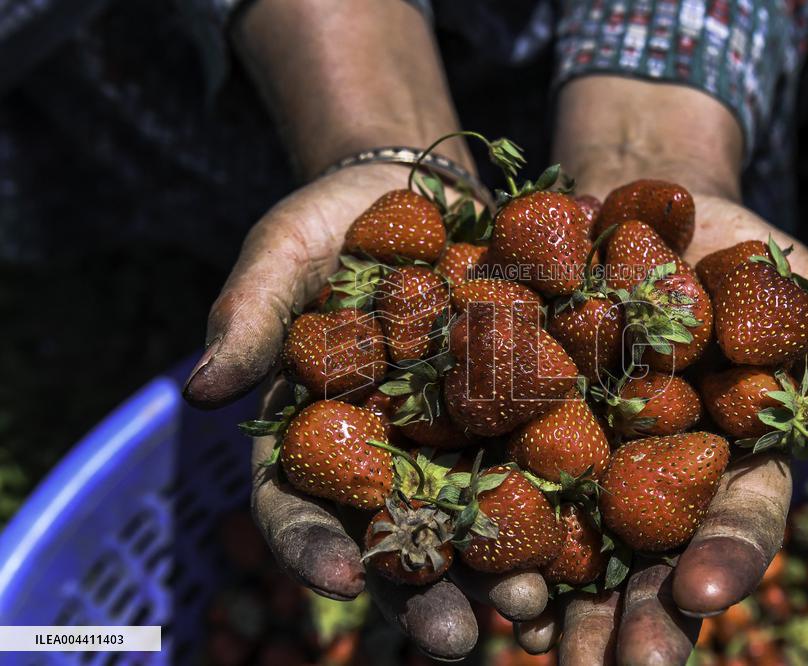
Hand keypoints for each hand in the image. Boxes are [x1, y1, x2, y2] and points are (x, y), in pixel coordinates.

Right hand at [187, 165, 548, 660]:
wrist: (423, 190)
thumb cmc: (335, 221)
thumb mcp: (285, 251)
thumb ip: (248, 313)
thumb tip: (199, 391)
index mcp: (314, 432)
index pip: (298, 503)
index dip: (312, 545)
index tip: (340, 578)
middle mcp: (385, 453)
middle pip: (396, 537)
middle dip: (423, 591)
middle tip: (456, 637)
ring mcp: (455, 440)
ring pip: (472, 522)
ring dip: (498, 573)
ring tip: (528, 607)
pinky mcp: (519, 414)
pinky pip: (540, 469)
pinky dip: (561, 512)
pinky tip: (586, 547)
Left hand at [513, 191, 807, 663]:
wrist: (634, 210)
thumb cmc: (732, 254)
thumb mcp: (799, 292)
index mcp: (731, 463)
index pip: (738, 523)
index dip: (726, 559)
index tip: (703, 592)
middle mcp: (660, 482)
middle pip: (651, 564)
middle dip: (637, 621)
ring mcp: (591, 464)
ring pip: (577, 549)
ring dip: (560, 602)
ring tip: (535, 635)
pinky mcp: (528, 434)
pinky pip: (510, 492)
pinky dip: (497, 537)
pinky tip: (482, 574)